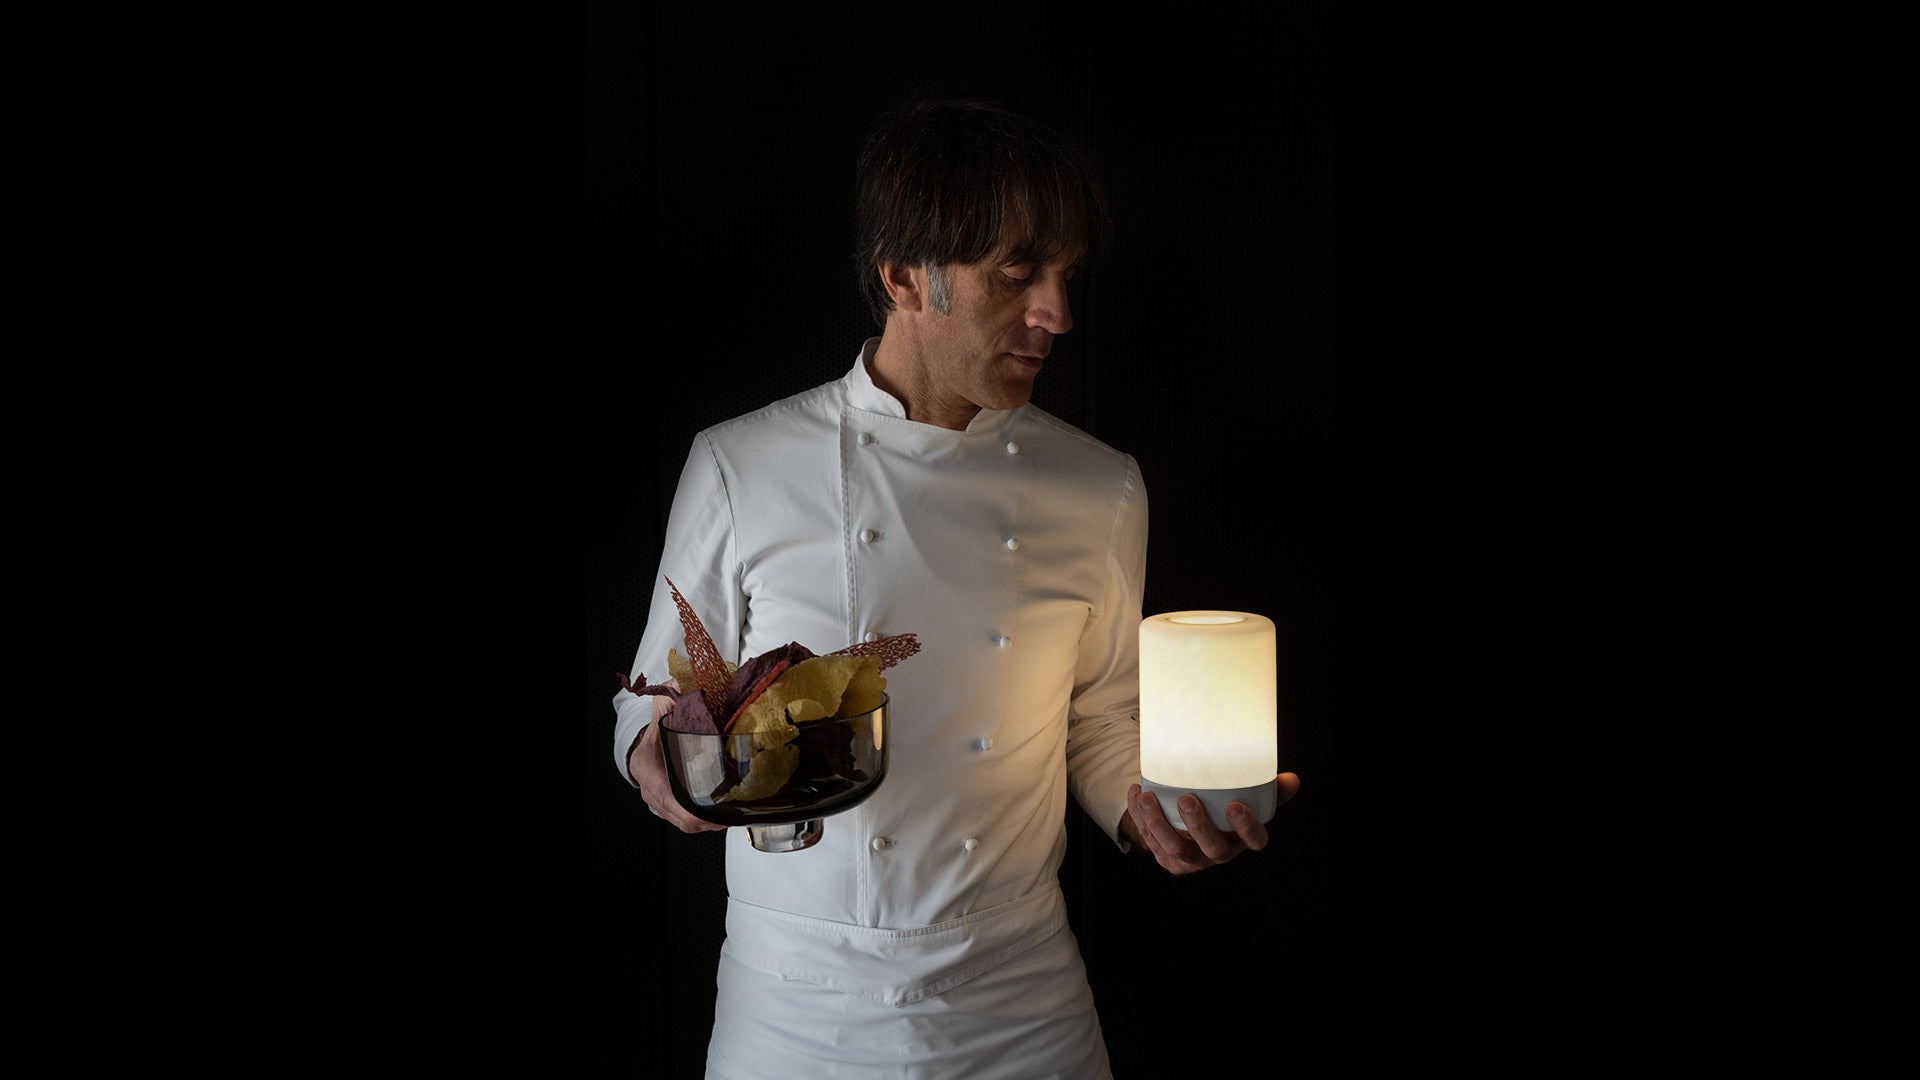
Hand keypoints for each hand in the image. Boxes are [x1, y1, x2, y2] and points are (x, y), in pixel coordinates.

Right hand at [630, 691, 725, 833]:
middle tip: (731, 814)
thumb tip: (679, 683)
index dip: (692, 811)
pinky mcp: (671, 808)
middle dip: (707, 820)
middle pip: (682, 819)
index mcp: (649, 773)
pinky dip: (705, 820)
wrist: (644, 748)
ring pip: (686, 823)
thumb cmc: (654, 736)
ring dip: (708, 822)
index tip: (712, 811)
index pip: (670, 802)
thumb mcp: (660, 717)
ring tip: (731, 815)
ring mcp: (661, 804)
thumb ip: (669, 701)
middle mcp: (653, 794)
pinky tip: (721, 814)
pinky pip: (688, 820)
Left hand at [1122, 774, 1299, 874]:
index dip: (1246, 828)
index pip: (1254, 841)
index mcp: (1242, 840)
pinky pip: (1150, 839)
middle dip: (1198, 826)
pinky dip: (1140, 816)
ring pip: (1174, 848)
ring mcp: (1190, 858)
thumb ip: (1268, 790)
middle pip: (1212, 848)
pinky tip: (1137, 792)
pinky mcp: (1165, 856)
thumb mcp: (1247, 799)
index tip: (1235, 806)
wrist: (1192, 827)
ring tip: (1148, 798)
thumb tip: (1292, 780)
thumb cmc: (1224, 810)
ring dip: (1159, 823)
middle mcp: (1217, 853)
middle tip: (1187, 800)